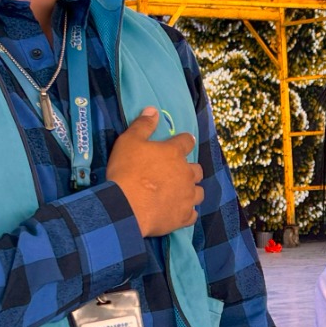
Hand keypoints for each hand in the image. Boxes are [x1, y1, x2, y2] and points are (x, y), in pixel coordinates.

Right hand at [107, 108, 201, 236]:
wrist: (126, 206)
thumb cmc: (126, 171)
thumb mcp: (128, 141)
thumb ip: (142, 125)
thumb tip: (153, 110)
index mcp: (174, 153)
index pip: (186, 142)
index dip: (185, 141)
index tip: (185, 142)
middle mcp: (186, 173)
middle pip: (197, 169)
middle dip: (190, 169)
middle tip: (179, 171)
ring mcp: (187, 196)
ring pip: (199, 192)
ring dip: (192, 190)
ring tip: (182, 192)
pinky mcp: (183, 216)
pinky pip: (192, 214)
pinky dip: (188, 213)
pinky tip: (181, 213)